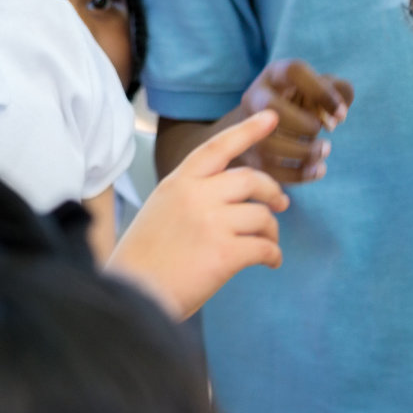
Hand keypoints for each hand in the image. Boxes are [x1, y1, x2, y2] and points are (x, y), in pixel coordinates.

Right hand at [107, 110, 289, 319]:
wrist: (132, 294)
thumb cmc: (145, 257)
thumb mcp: (161, 209)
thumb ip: (192, 195)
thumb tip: (234, 197)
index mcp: (178, 182)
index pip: (217, 147)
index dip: (247, 130)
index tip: (271, 118)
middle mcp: (195, 196)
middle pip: (250, 179)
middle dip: (272, 191)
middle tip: (280, 203)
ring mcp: (211, 223)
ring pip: (262, 216)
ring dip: (272, 230)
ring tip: (267, 243)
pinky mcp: (224, 254)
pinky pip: (264, 247)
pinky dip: (273, 254)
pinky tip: (271, 262)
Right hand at [230, 59, 351, 183]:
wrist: (258, 125)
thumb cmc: (299, 102)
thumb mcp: (319, 87)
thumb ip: (340, 91)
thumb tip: (337, 115)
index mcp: (275, 75)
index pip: (294, 71)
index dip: (321, 91)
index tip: (341, 112)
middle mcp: (255, 98)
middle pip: (272, 110)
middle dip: (304, 125)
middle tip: (321, 129)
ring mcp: (247, 129)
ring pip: (268, 146)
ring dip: (303, 153)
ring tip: (324, 150)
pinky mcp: (250, 156)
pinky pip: (271, 172)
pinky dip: (299, 175)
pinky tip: (318, 169)